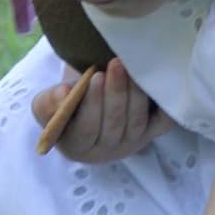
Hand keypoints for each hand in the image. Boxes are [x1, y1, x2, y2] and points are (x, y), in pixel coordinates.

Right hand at [32, 58, 172, 162]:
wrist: (89, 107)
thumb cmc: (66, 106)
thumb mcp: (48, 104)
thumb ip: (49, 102)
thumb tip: (64, 93)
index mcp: (77, 145)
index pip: (86, 129)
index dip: (92, 104)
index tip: (95, 76)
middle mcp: (106, 150)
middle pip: (114, 126)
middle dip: (116, 94)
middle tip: (116, 64)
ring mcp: (132, 143)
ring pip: (137, 122)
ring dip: (136, 94)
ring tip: (133, 67)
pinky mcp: (151, 133)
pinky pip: (163, 123)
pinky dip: (166, 107)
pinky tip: (162, 85)